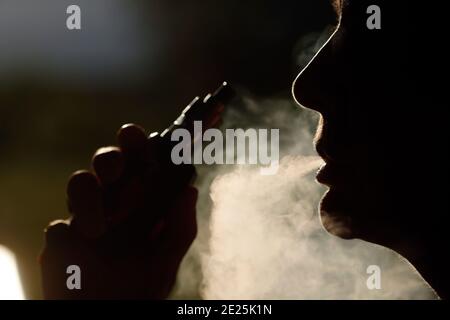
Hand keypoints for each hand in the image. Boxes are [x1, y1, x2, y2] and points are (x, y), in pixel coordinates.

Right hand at [40, 124, 197, 298]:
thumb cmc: (144, 285)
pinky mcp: (61, 242)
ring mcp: (85, 218)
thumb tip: (189, 190)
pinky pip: (59, 229)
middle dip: (112, 157)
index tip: (143, 136)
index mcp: (139, 200)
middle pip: (107, 160)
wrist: (113, 314)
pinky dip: (70, 237)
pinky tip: (82, 252)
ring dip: (90, 199)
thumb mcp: (168, 257)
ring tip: (100, 230)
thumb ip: (180, 226)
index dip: (140, 143)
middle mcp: (112, 201)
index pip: (139, 161)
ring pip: (79, 182)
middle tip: (118, 171)